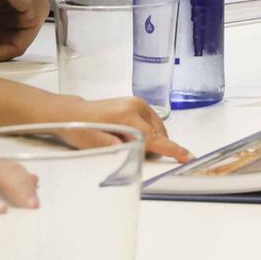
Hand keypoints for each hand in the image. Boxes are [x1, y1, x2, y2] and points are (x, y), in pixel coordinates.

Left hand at [56, 96, 191, 161]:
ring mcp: (138, 103)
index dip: (171, 149)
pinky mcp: (138, 103)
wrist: (72, 113)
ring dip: (153, 139)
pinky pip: (153, 122)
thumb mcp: (93, 143)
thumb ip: (115, 147)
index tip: (188, 157)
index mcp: (126, 116)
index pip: (154, 137)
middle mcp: (136, 106)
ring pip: (157, 127)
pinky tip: (135, 136)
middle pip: (158, 132)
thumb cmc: (80, 129)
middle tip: (135, 154)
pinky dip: (150, 132)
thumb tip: (135, 151)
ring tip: (131, 143)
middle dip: (155, 146)